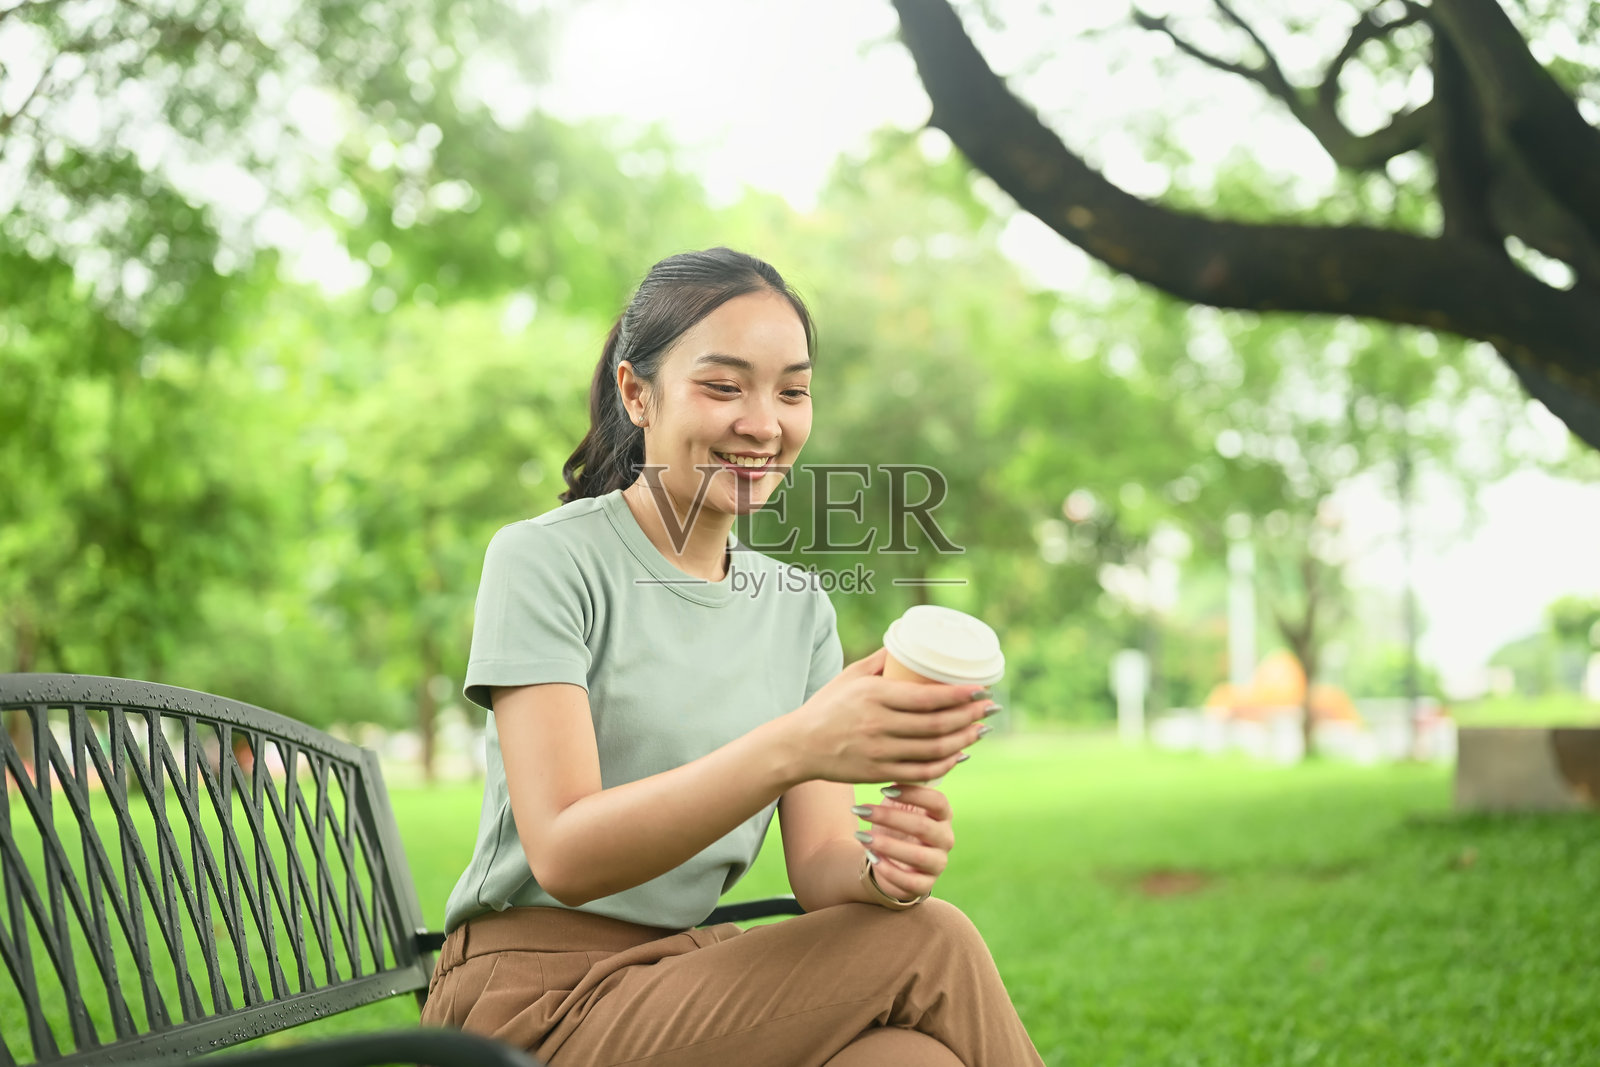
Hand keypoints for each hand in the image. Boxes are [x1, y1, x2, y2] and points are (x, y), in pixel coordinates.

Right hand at [785, 647, 995, 785]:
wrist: (799, 745)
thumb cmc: (826, 706)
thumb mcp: (850, 676)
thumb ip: (879, 661)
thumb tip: (907, 646)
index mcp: (874, 696)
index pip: (928, 698)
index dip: (960, 695)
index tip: (981, 689)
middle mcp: (878, 725)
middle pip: (937, 725)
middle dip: (970, 716)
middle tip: (990, 708)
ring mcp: (879, 752)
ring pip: (933, 750)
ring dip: (963, 740)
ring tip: (981, 729)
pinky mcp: (878, 773)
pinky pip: (921, 772)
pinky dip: (945, 765)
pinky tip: (958, 755)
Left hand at [854, 783, 953, 901]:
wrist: (889, 860)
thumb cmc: (894, 826)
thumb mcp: (897, 805)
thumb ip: (901, 788)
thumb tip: (894, 768)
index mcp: (942, 815)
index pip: (938, 801)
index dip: (913, 794)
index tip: (884, 789)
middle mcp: (945, 839)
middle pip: (923, 827)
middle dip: (890, 818)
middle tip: (862, 811)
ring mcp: (938, 863)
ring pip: (918, 856)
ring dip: (887, 845)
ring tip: (862, 836)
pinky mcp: (925, 884)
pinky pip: (911, 881)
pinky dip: (890, 870)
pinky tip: (872, 858)